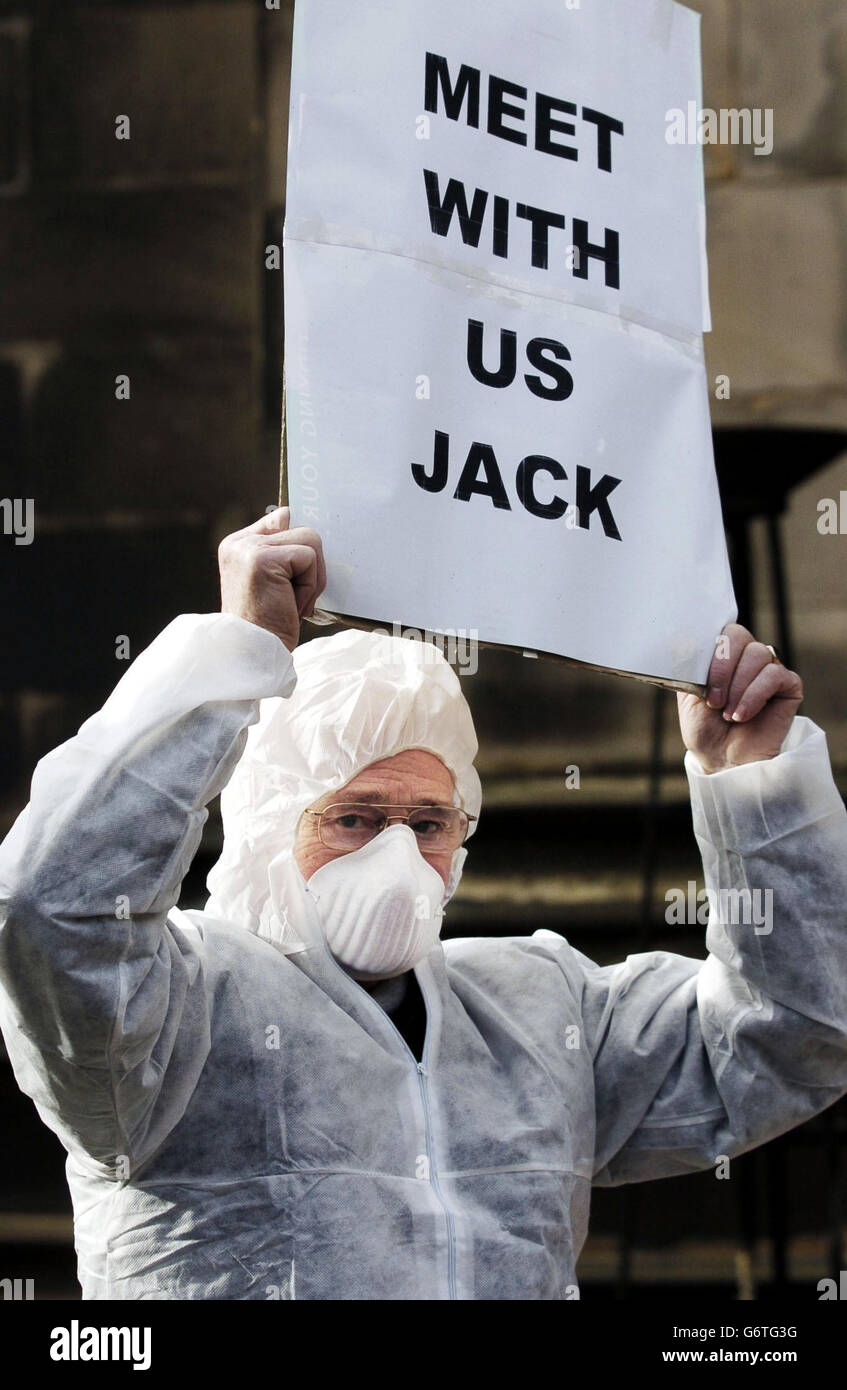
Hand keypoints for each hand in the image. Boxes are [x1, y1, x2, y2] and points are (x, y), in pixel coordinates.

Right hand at [218, 507, 325, 651]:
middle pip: (303, 530)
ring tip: (292, 601)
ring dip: (312, 578)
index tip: (296, 574)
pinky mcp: (262, 558)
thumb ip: (282, 553)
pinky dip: (310, 585)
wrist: (253, 654)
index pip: (282, 519)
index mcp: (238, 546)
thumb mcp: (273, 584)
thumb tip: (293, 518)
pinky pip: (308, 557)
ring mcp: (248, 548)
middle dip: (311, 568)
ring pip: (310, 540)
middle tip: (293, 598)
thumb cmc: (267, 625)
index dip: (300, 546)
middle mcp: (239, 543)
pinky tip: (291, 604)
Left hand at [677, 623, 802, 773]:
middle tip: (713, 700)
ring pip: (757, 655)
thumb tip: (687, 643)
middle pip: (739, 636)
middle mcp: (746, 658)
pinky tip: (742, 715)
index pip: (720, 629)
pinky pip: (774, 675)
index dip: (710, 649)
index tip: (698, 679)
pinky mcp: (788, 685)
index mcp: (722, 655)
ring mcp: (768, 669)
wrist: (723, 761)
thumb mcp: (688, 695)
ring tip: (728, 714)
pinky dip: (754, 695)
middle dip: (721, 668)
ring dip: (737, 687)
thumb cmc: (705, 730)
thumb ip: (691, 667)